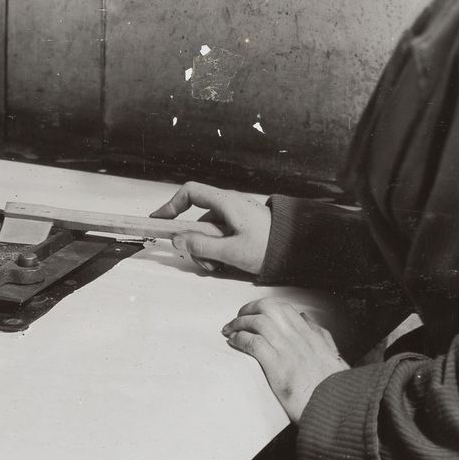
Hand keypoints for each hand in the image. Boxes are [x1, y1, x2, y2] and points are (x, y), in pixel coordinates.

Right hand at [151, 181, 270, 275]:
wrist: (298, 248)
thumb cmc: (270, 246)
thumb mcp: (231, 251)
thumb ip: (202, 246)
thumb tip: (178, 241)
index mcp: (226, 202)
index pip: (190, 192)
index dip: (171, 205)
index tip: (160, 220)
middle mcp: (229, 204)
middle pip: (198, 218)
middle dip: (193, 241)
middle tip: (201, 261)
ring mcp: (236, 214)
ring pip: (208, 230)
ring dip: (206, 249)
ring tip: (217, 266)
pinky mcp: (241, 225)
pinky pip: (220, 234)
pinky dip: (217, 248)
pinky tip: (225, 263)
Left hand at [222, 297, 348, 421]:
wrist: (338, 409)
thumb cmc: (335, 388)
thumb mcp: (333, 356)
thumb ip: (321, 336)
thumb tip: (305, 318)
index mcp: (312, 335)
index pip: (284, 308)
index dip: (264, 307)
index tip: (254, 313)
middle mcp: (299, 337)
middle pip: (268, 308)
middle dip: (248, 309)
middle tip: (238, 318)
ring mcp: (288, 350)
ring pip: (257, 322)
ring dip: (239, 323)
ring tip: (229, 330)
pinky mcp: (277, 366)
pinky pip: (253, 342)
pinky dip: (240, 339)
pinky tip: (234, 342)